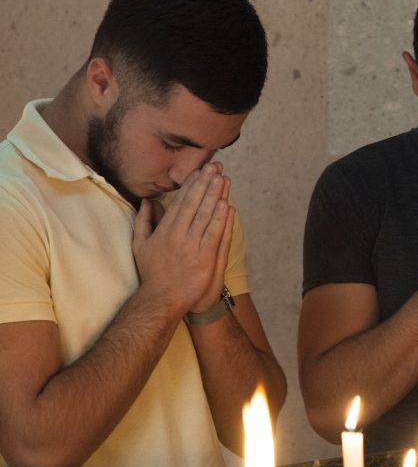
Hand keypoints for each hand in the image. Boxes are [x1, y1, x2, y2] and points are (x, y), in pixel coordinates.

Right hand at [132, 163, 233, 314]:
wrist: (162, 299)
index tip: (200, 171)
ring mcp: (192, 246)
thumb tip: (147, 200)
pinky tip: (227, 205)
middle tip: (215, 167)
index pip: (181, 202)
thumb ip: (144, 221)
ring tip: (223, 178)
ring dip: (215, 196)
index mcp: (164, 230)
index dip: (192, 185)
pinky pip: (214, 235)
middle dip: (205, 184)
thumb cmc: (152, 272)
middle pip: (195, 204)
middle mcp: (178, 235)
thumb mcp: (140, 244)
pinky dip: (221, 219)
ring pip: (206, 216)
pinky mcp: (205, 258)